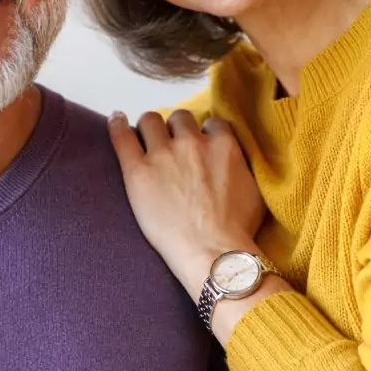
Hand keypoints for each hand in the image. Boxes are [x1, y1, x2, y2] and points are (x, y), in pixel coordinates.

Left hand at [107, 109, 265, 299]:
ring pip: (151, 120)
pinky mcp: (137, 171)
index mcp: (222, 145)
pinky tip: (116, 119)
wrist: (212, 252)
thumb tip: (235, 160)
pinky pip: (122, 137)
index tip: (201, 147)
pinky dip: (118, 125)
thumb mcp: (254, 189)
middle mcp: (192, 142)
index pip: (211, 123)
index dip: (205, 134)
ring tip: (147, 139)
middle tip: (174, 148)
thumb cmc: (238, 229)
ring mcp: (162, 154)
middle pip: (180, 118)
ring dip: (151, 128)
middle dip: (177, 130)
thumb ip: (242, 165)